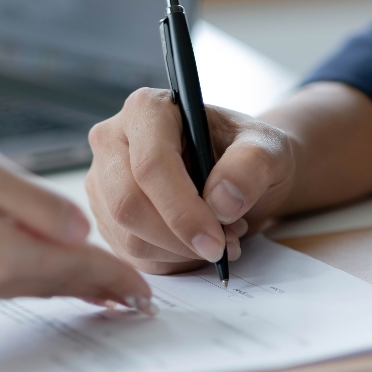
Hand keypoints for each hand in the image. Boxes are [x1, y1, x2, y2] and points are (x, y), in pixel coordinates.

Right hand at [0, 109, 151, 308]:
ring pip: (15, 283)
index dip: (115, 279)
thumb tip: (76, 228)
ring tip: (83, 278)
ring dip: (54, 280)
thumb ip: (28, 201)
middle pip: (49, 284)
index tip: (143, 293)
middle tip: (125, 294)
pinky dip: (12, 273)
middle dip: (92, 287)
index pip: (75, 272)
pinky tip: (14, 259)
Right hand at [85, 88, 295, 273]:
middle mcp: (113, 140)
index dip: (182, 211)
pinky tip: (194, 245)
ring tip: (218, 238)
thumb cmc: (247, 153)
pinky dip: (169, 261)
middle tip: (221, 247)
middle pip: (128, 204)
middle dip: (178, 239)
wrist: (236, 173)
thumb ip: (252, 166)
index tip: (215, 242)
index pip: (151, 165)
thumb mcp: (269, 149)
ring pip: (127, 236)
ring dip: (178, 252)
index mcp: (147, 109)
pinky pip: (130, 254)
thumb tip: (221, 201)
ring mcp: (102, 180)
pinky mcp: (105, 215)